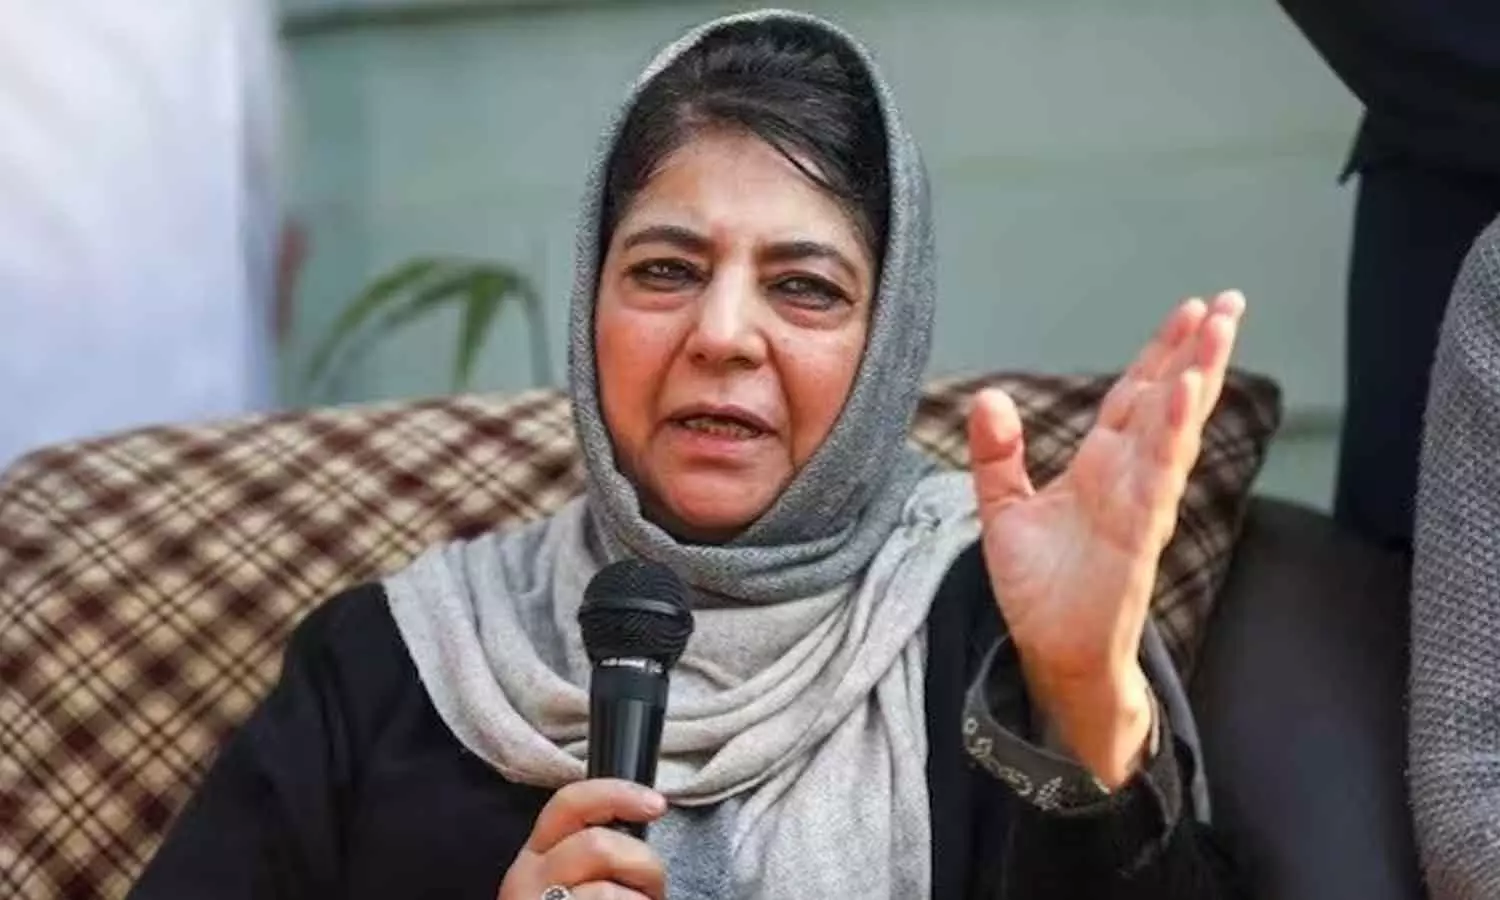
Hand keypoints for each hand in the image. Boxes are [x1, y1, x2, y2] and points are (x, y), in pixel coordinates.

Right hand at [497, 779, 667, 899]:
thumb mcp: (570, 882)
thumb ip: (594, 855)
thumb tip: (641, 820)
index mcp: (534, 856)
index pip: (570, 803)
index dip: (618, 794)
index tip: (657, 805)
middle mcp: (526, 880)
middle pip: (599, 846)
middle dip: (644, 866)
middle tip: (653, 892)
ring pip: (609, 894)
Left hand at [968, 291, 1244, 786]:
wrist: (1052, 652)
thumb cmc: (1040, 587)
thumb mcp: (1004, 511)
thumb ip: (997, 456)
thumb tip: (989, 398)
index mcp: (1100, 467)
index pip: (1135, 397)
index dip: (1160, 354)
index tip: (1190, 312)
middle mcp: (1128, 477)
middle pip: (1168, 401)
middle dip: (1198, 352)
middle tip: (1229, 303)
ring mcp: (1139, 502)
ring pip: (1175, 430)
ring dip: (1196, 380)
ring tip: (1217, 332)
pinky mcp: (1139, 533)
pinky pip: (1160, 476)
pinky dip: (1173, 435)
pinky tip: (1186, 397)